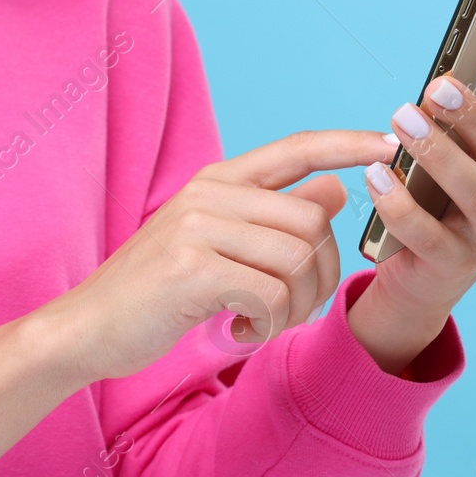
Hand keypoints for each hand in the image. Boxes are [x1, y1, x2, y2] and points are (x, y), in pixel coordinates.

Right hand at [46, 129, 397, 382]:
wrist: (85, 328)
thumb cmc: (153, 292)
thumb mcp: (215, 245)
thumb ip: (273, 217)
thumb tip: (336, 188)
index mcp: (217, 181)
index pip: (297, 148)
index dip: (348, 144)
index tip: (389, 145)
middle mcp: (209, 194)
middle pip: (312, 221)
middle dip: (323, 277)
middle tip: (294, 310)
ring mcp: (198, 227)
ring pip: (298, 259)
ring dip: (297, 306)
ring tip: (264, 324)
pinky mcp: (192, 267)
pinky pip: (271, 293)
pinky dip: (269, 323)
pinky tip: (241, 332)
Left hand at [351, 0, 475, 372]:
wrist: (424, 275)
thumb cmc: (445, 193)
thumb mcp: (464, 144)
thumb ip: (474, 100)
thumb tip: (473, 32)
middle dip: (473, 113)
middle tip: (435, 83)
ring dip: (439, 153)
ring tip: (402, 120)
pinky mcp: (458, 265)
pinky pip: (428, 233)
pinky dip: (400, 204)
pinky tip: (374, 175)